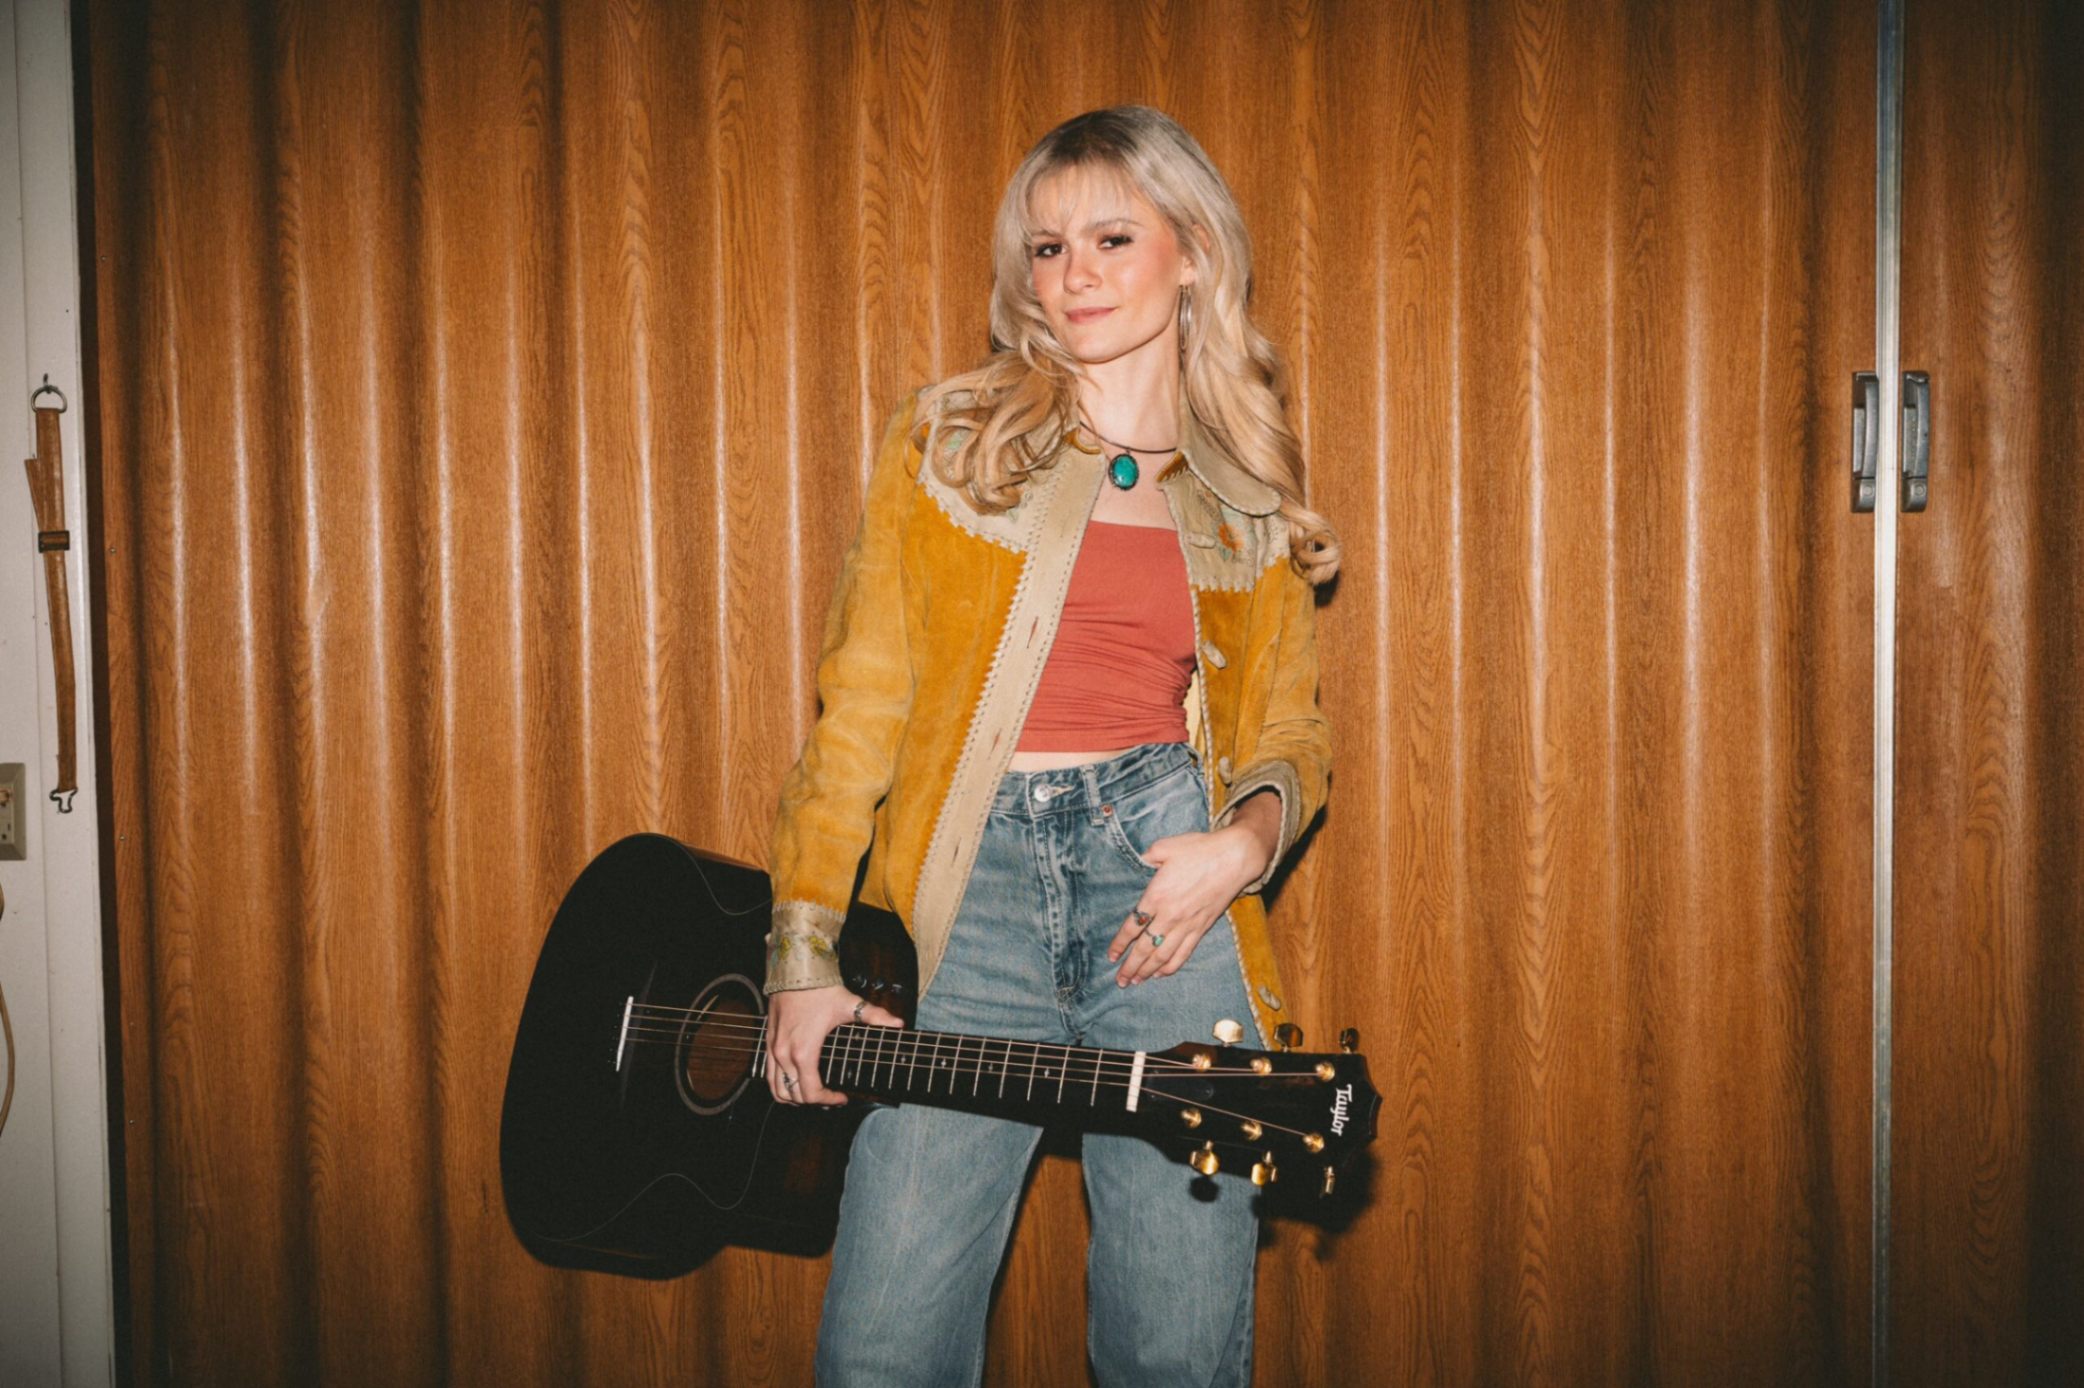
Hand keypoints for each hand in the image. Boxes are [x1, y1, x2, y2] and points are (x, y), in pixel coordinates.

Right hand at [765, 984, 903, 1105]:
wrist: (795, 970)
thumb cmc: (819, 989)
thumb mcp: (850, 1004)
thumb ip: (875, 1016)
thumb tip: (898, 1024)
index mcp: (804, 1053)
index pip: (812, 1093)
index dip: (829, 1100)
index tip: (843, 1097)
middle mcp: (784, 1055)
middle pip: (794, 1096)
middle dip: (814, 1101)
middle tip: (831, 1097)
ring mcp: (773, 1050)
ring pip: (776, 1089)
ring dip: (793, 1097)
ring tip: (812, 1094)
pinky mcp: (768, 1042)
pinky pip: (768, 1074)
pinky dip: (780, 1084)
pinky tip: (795, 1080)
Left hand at [1107, 791, 1280, 985]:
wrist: (1234, 858)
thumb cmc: (1200, 850)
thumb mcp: (1165, 847)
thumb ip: (1147, 858)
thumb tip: (1139, 862)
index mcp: (1157, 896)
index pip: (1133, 926)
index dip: (1119, 944)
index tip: (1111, 956)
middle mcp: (1170, 915)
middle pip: (1144, 948)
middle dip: (1130, 966)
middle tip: (1119, 980)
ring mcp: (1187, 925)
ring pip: (1162, 955)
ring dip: (1147, 971)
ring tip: (1135, 982)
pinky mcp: (1201, 928)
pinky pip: (1183, 953)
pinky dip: (1171, 966)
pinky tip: (1161, 974)